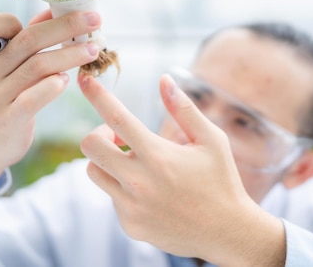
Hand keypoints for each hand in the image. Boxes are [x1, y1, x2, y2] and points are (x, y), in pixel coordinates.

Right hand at [0, 9, 100, 191]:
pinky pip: (33, 98)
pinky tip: (68, 79)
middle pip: (27, 41)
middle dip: (66, 26)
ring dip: (70, 54)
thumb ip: (25, 39)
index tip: (47, 15)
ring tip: (94, 49)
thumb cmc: (2, 96)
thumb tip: (53, 10)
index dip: (13, 19)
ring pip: (37, 66)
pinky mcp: (8, 118)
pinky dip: (53, 85)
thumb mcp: (4, 66)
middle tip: (94, 19)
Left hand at [79, 74, 285, 266]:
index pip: (117, 118)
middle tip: (121, 137)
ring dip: (107, 160)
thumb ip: (184, 109)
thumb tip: (164, 79)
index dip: (97, 95)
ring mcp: (131, 206)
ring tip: (135, 162)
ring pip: (94, 171)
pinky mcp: (130, 225)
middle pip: (90, 146)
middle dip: (99, 133)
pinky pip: (111, 197)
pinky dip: (122, 187)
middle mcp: (139, 181)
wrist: (227, 233)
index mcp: (158, 155)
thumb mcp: (211, 140)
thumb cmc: (221, 180)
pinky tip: (149, 192)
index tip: (85, 79)